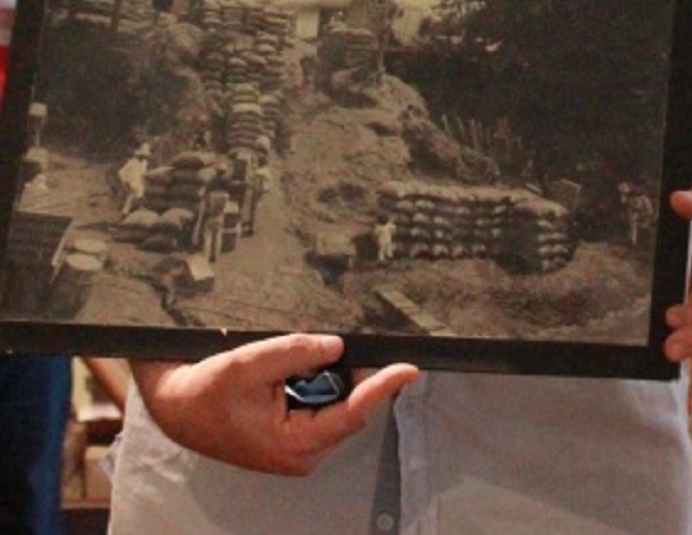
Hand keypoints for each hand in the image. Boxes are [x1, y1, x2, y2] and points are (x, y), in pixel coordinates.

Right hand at [132, 333, 418, 474]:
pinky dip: (315, 383)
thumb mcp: (251, 364)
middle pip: (347, 407)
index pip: (353, 413)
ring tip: (294, 361)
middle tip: (338, 343)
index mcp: (296, 445)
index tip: (409, 368)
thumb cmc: (207, 390)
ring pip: (333, 405)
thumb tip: (336, 346)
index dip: (383, 387)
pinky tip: (294, 369)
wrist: (176, 407)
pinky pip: (317, 407)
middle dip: (351, 374)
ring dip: (327, 378)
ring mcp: (297, 448)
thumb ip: (297, 353)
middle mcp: (303, 453)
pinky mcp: (290, 437)